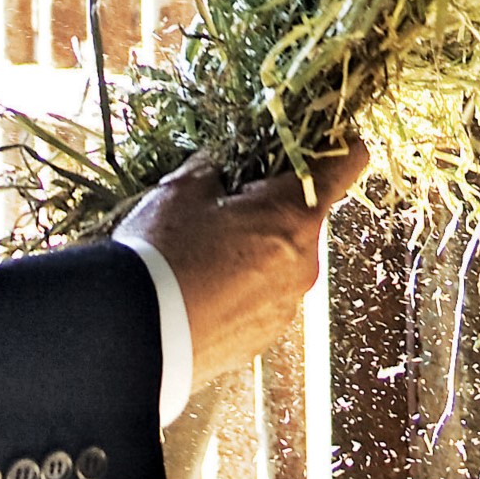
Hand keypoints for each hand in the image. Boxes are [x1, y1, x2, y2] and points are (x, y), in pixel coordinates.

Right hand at [126, 146, 366, 400]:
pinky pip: (261, 299)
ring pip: (282, 261)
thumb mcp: (182, 190)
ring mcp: (286, 307)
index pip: (345, 165)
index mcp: (293, 217)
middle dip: (272, 206)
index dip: (335, 146)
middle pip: (304, 218)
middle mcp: (303, 264)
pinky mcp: (263, 338)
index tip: (320, 140)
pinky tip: (201, 289)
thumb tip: (222, 163)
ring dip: (256, 251)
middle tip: (224, 205)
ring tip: (203, 254)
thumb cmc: (163, 254)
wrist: (134, 337)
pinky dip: (241, 289)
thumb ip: (215, 167)